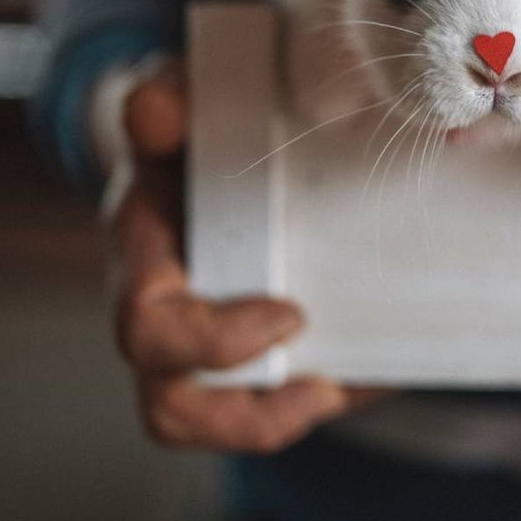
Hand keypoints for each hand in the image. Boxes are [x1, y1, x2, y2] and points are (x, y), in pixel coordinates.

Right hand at [101, 61, 361, 451]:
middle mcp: (162, 314)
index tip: (289, 316)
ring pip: (209, 422)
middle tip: (321, 378)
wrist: (200, 149)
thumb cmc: (191, 130)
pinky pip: (271, 403)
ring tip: (340, 390)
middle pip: (170, 405)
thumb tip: (154, 107)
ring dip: (277, 422)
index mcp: (145, 256)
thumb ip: (168, 98)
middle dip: (245, 411)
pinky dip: (323, 395)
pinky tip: (376, 367)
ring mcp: (199, 343)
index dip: (213, 341)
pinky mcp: (248, 354)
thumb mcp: (179, 104)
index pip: (147, 326)